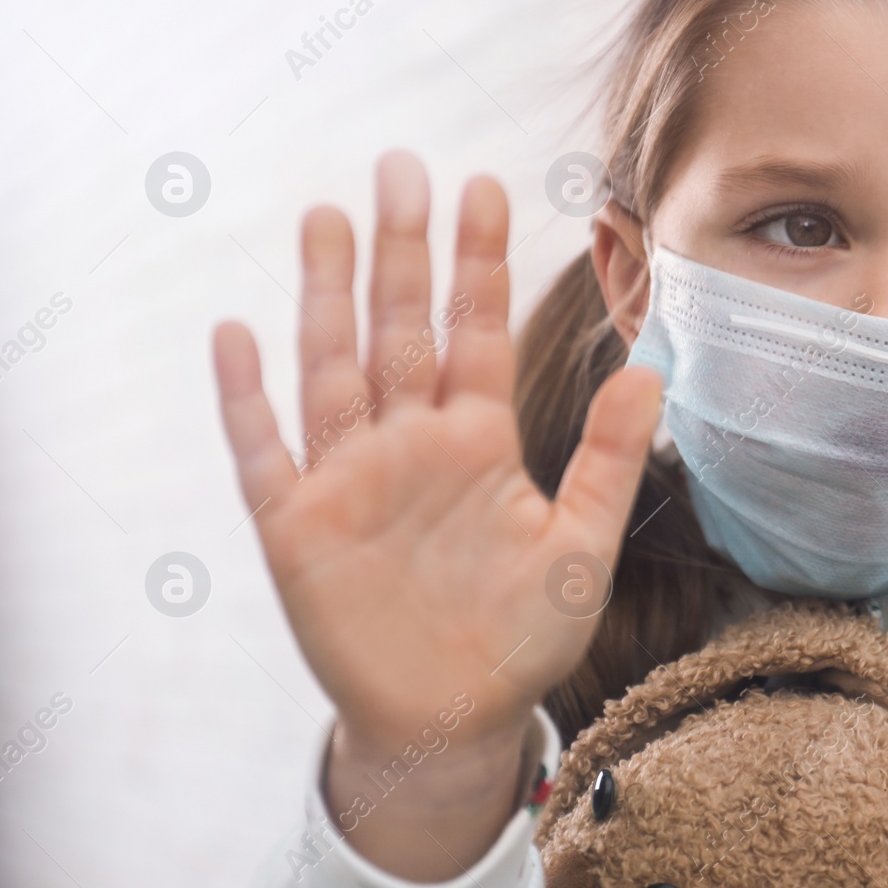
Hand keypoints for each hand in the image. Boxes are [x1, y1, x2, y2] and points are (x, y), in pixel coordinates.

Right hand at [213, 150, 659, 872]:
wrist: (456, 720)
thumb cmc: (523, 635)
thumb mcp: (583, 547)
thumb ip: (610, 459)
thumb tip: (652, 370)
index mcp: (477, 440)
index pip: (474, 331)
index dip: (477, 262)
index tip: (483, 186)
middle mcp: (409, 444)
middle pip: (399, 330)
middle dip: (401, 252)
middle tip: (400, 167)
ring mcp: (350, 480)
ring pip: (332, 369)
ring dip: (326, 297)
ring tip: (326, 217)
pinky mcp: (298, 529)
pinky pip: (265, 454)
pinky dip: (247, 400)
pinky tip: (235, 334)